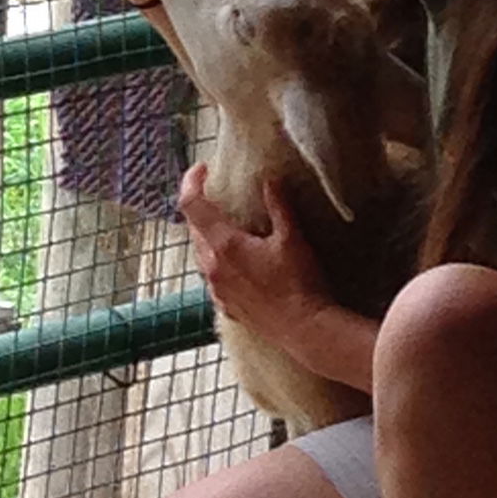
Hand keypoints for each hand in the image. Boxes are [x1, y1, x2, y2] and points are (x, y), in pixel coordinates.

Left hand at [179, 163, 333, 351]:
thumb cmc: (300, 282)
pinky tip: (239, 262)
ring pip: (201, 253)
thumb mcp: (292, 237)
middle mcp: (212, 267)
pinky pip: (213, 276)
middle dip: (202, 207)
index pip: (192, 205)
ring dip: (209, 235)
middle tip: (219, 193)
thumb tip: (270, 179)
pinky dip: (218, 261)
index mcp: (224, 245)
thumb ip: (278, 205)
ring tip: (229, 225)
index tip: (202, 168)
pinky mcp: (226, 306)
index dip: (191, 181)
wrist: (305, 329)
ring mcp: (216, 289)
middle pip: (194, 228)